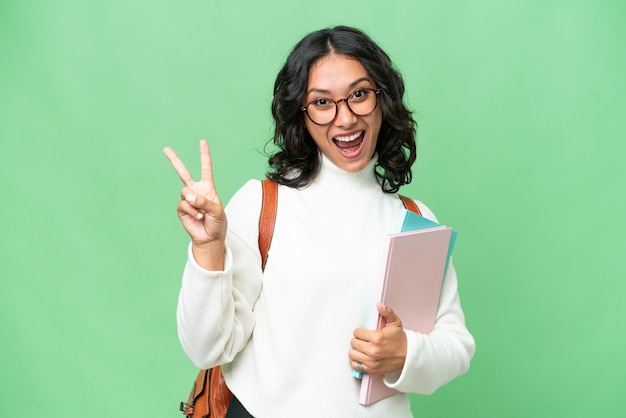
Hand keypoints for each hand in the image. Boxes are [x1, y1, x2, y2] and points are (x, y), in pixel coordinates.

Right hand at [163, 140, 226, 269]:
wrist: (210, 238)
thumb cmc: (217, 223)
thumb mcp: (217, 210)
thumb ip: (205, 201)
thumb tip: (189, 196)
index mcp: (207, 188)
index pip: (205, 168)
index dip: (204, 155)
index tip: (202, 142)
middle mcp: (196, 191)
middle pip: (183, 172)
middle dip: (174, 160)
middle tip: (165, 148)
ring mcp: (188, 200)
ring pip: (185, 191)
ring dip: (194, 202)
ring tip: (202, 212)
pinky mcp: (181, 209)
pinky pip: (183, 204)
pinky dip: (191, 210)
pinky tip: (197, 217)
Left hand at [349, 303, 406, 375]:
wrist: (408, 356)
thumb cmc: (400, 340)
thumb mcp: (395, 323)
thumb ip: (386, 312)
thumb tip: (379, 305)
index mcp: (377, 337)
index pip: (357, 332)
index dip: (360, 331)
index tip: (364, 333)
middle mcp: (373, 350)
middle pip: (353, 343)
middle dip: (358, 340)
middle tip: (364, 340)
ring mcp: (372, 361)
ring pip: (352, 354)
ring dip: (356, 350)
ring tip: (362, 348)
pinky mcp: (372, 369)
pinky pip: (356, 365)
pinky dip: (357, 361)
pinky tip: (362, 357)